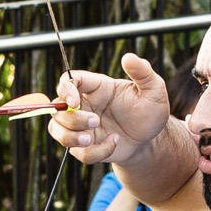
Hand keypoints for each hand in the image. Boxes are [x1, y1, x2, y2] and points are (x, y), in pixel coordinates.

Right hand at [50, 54, 171, 165]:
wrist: (152, 138)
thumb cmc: (151, 110)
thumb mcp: (153, 89)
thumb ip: (142, 72)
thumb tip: (129, 57)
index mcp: (96, 87)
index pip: (68, 81)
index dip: (65, 90)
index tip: (74, 102)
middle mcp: (85, 105)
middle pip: (58, 108)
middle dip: (73, 118)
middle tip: (96, 121)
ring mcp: (82, 126)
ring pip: (56, 131)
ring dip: (70, 137)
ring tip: (90, 140)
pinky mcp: (85, 145)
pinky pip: (78, 153)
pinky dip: (95, 152)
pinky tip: (114, 143)